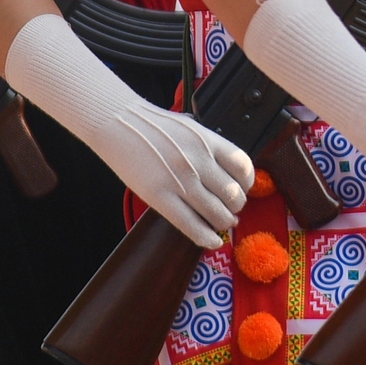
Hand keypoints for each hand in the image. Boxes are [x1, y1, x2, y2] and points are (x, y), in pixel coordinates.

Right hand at [6, 13, 250, 246]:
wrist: (117, 122)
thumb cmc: (152, 124)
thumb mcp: (189, 127)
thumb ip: (209, 145)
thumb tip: (226, 167)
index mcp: (208, 140)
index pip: (243, 167)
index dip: (248, 183)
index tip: (243, 189)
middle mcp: (199, 161)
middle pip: (234, 195)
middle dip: (236, 207)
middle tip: (230, 209)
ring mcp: (180, 180)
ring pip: (217, 214)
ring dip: (224, 223)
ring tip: (221, 223)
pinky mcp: (160, 197)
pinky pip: (191, 225)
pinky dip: (206, 238)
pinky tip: (212, 241)